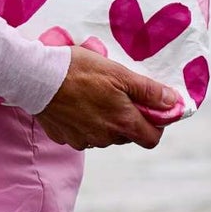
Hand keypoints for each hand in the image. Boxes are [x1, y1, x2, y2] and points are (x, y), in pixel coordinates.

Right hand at [34, 46, 184, 149]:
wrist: (36, 77)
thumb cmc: (80, 70)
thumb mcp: (119, 73)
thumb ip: (149, 91)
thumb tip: (174, 104)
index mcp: (122, 124)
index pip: (152, 139)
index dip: (156, 124)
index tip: (150, 106)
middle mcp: (105, 139)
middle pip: (127, 135)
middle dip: (128, 117)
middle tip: (119, 92)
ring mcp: (83, 141)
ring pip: (105, 134)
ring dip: (105, 119)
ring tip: (94, 93)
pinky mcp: (65, 138)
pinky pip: (83, 133)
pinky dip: (85, 121)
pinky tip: (76, 102)